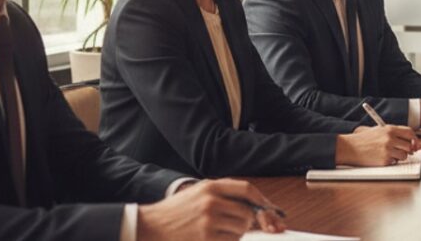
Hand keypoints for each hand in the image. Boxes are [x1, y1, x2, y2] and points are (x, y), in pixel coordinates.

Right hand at [137, 179, 283, 240]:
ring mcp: (209, 220)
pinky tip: (211, 238)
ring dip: (236, 232)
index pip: (247, 189)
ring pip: (240, 228)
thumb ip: (223, 194)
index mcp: (211, 186)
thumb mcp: (197, 192)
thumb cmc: (175, 211)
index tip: (271, 209)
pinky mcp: (206, 238)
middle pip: (247, 212)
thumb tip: (253, 205)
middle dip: (247, 221)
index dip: (262, 200)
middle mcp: (212, 201)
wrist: (149, 227)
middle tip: (235, 224)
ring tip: (216, 230)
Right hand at [336, 125, 420, 165]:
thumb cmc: (364, 139)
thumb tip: (413, 143)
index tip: (416, 144)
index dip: (415, 139)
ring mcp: (388, 150)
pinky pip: (395, 163)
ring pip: (404, 156)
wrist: (350, 147)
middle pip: (410, 146)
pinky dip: (391, 162)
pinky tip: (381, 157)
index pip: (410, 133)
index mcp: (390, 129)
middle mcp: (390, 139)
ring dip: (399, 157)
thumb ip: (395, 134)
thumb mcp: (379, 131)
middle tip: (401, 150)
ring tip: (388, 153)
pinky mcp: (384, 160)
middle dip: (408, 150)